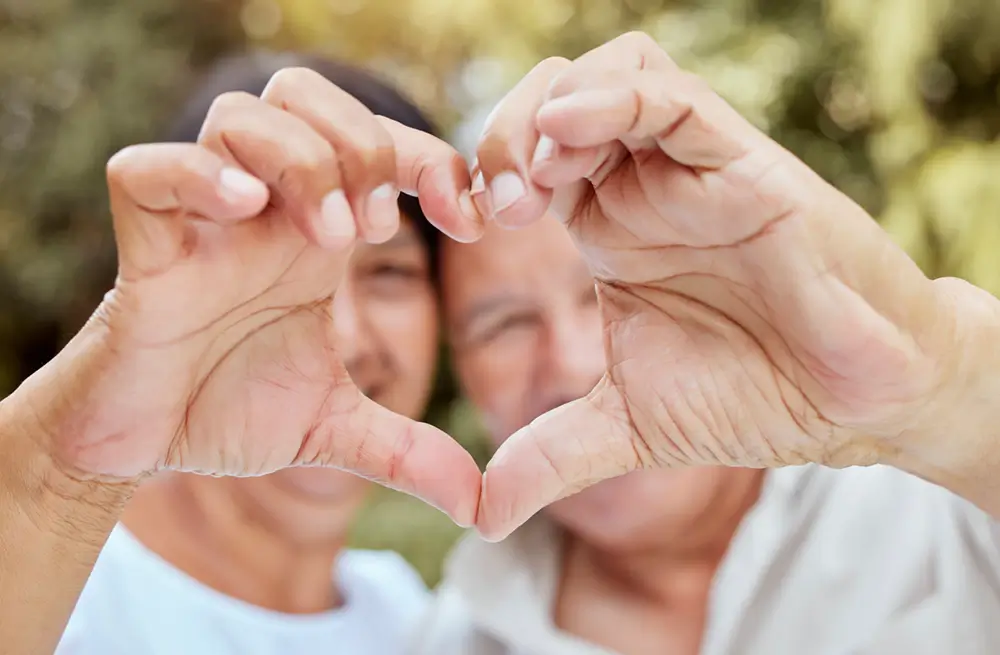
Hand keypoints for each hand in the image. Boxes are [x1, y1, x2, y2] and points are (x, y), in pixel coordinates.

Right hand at [15, 68, 482, 525]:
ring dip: (301, 161)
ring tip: (330, 238)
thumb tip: (482, 506)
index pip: (377, 145)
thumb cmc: (229, 409)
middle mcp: (264, 213)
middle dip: (362, 140)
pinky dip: (198, 179)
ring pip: (239, 116)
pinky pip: (146, 173)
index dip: (432, 161)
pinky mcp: (145, 253)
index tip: (468, 220)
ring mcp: (202, 225)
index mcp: (314, 233)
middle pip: (305, 94)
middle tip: (377, 224)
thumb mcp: (334, 428)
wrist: (144, 444)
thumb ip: (408, 451)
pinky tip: (247, 215)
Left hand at [472, 33, 978, 538]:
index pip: (525, 160)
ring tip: (532, 181)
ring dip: (548, 111)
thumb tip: (477, 517)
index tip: (458, 224)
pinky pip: (672, 97)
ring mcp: (692, 171)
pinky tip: (568, 137)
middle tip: (490, 206)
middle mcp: (643, 188)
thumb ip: (549, 456)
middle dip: (502, 136)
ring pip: (608, 76)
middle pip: (553, 103)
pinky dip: (612, 99)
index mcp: (606, 229)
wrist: (851, 407)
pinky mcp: (744, 165)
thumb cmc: (751, 398)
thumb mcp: (626, 428)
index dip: (477, 175)